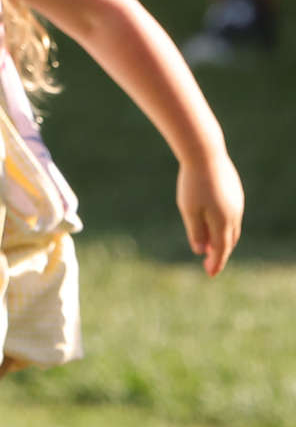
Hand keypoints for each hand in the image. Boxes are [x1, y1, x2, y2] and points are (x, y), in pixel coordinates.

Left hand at [177, 146, 243, 274]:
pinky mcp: (235, 192)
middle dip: (220, 253)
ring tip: (212, 247)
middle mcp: (234, 215)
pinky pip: (232, 215)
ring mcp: (237, 202)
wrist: (204, 152)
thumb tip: (201, 250)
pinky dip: (225, 225)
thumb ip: (196, 231)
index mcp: (223, 222)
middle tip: (210, 263)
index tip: (209, 273)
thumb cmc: (192, 182)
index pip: (221, 249)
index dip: (215, 263)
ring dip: (223, 239)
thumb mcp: (189, 209)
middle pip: (229, 241)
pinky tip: (216, 224)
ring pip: (232, 228)